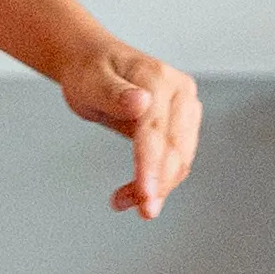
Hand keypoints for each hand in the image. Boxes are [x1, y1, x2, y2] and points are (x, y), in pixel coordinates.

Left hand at [68, 45, 201, 217]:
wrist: (93, 63)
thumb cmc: (89, 71)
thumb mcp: (91, 81)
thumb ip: (114, 93)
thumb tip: (141, 102)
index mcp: (159, 79)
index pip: (158, 130)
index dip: (151, 165)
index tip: (145, 194)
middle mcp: (180, 93)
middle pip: (176, 149)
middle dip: (159, 184)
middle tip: (140, 211)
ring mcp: (184, 109)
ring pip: (180, 159)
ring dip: (158, 187)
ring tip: (123, 202)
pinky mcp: (181, 126)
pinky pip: (175, 160)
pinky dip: (157, 181)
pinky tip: (133, 194)